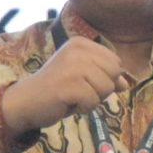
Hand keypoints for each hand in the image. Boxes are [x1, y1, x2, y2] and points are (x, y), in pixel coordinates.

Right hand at [0, 36, 128, 135]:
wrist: (27, 100)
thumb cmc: (58, 89)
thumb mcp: (85, 78)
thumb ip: (106, 76)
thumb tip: (125, 83)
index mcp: (82, 43)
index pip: (116, 63)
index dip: (106, 78)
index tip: (83, 80)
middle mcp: (77, 50)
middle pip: (114, 75)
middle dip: (101, 89)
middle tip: (78, 89)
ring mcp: (72, 66)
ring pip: (106, 89)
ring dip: (92, 99)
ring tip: (72, 96)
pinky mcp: (68, 84)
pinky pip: (93, 101)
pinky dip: (83, 108)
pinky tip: (67, 102)